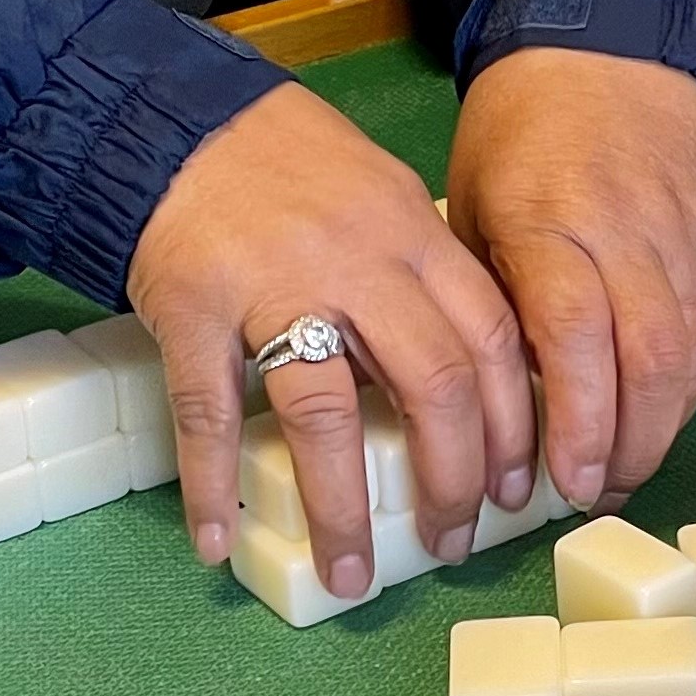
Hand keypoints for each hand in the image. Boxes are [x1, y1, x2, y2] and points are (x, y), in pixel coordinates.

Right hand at [128, 82, 534, 600]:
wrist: (177, 118)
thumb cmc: (287, 165)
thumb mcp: (380, 196)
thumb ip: (423, 272)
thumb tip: (473, 370)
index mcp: (411, 234)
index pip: (489, 336)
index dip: (513, 422)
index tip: (518, 489)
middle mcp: (355, 261)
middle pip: (431, 382)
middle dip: (453, 479)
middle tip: (453, 542)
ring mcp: (272, 285)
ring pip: (323, 412)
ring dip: (342, 509)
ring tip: (351, 578)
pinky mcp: (194, 306)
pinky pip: (206, 408)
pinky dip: (211, 482)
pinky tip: (216, 540)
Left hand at [444, 47, 695, 512]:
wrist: (613, 42)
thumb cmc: (519, 126)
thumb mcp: (473, 199)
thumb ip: (490, 292)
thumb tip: (492, 396)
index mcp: (547, 219)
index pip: (573, 330)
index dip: (572, 416)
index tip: (555, 480)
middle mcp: (621, 232)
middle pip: (648, 356)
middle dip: (627, 444)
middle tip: (591, 494)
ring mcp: (674, 237)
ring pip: (689, 352)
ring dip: (661, 428)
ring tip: (621, 473)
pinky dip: (679, 385)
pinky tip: (649, 415)